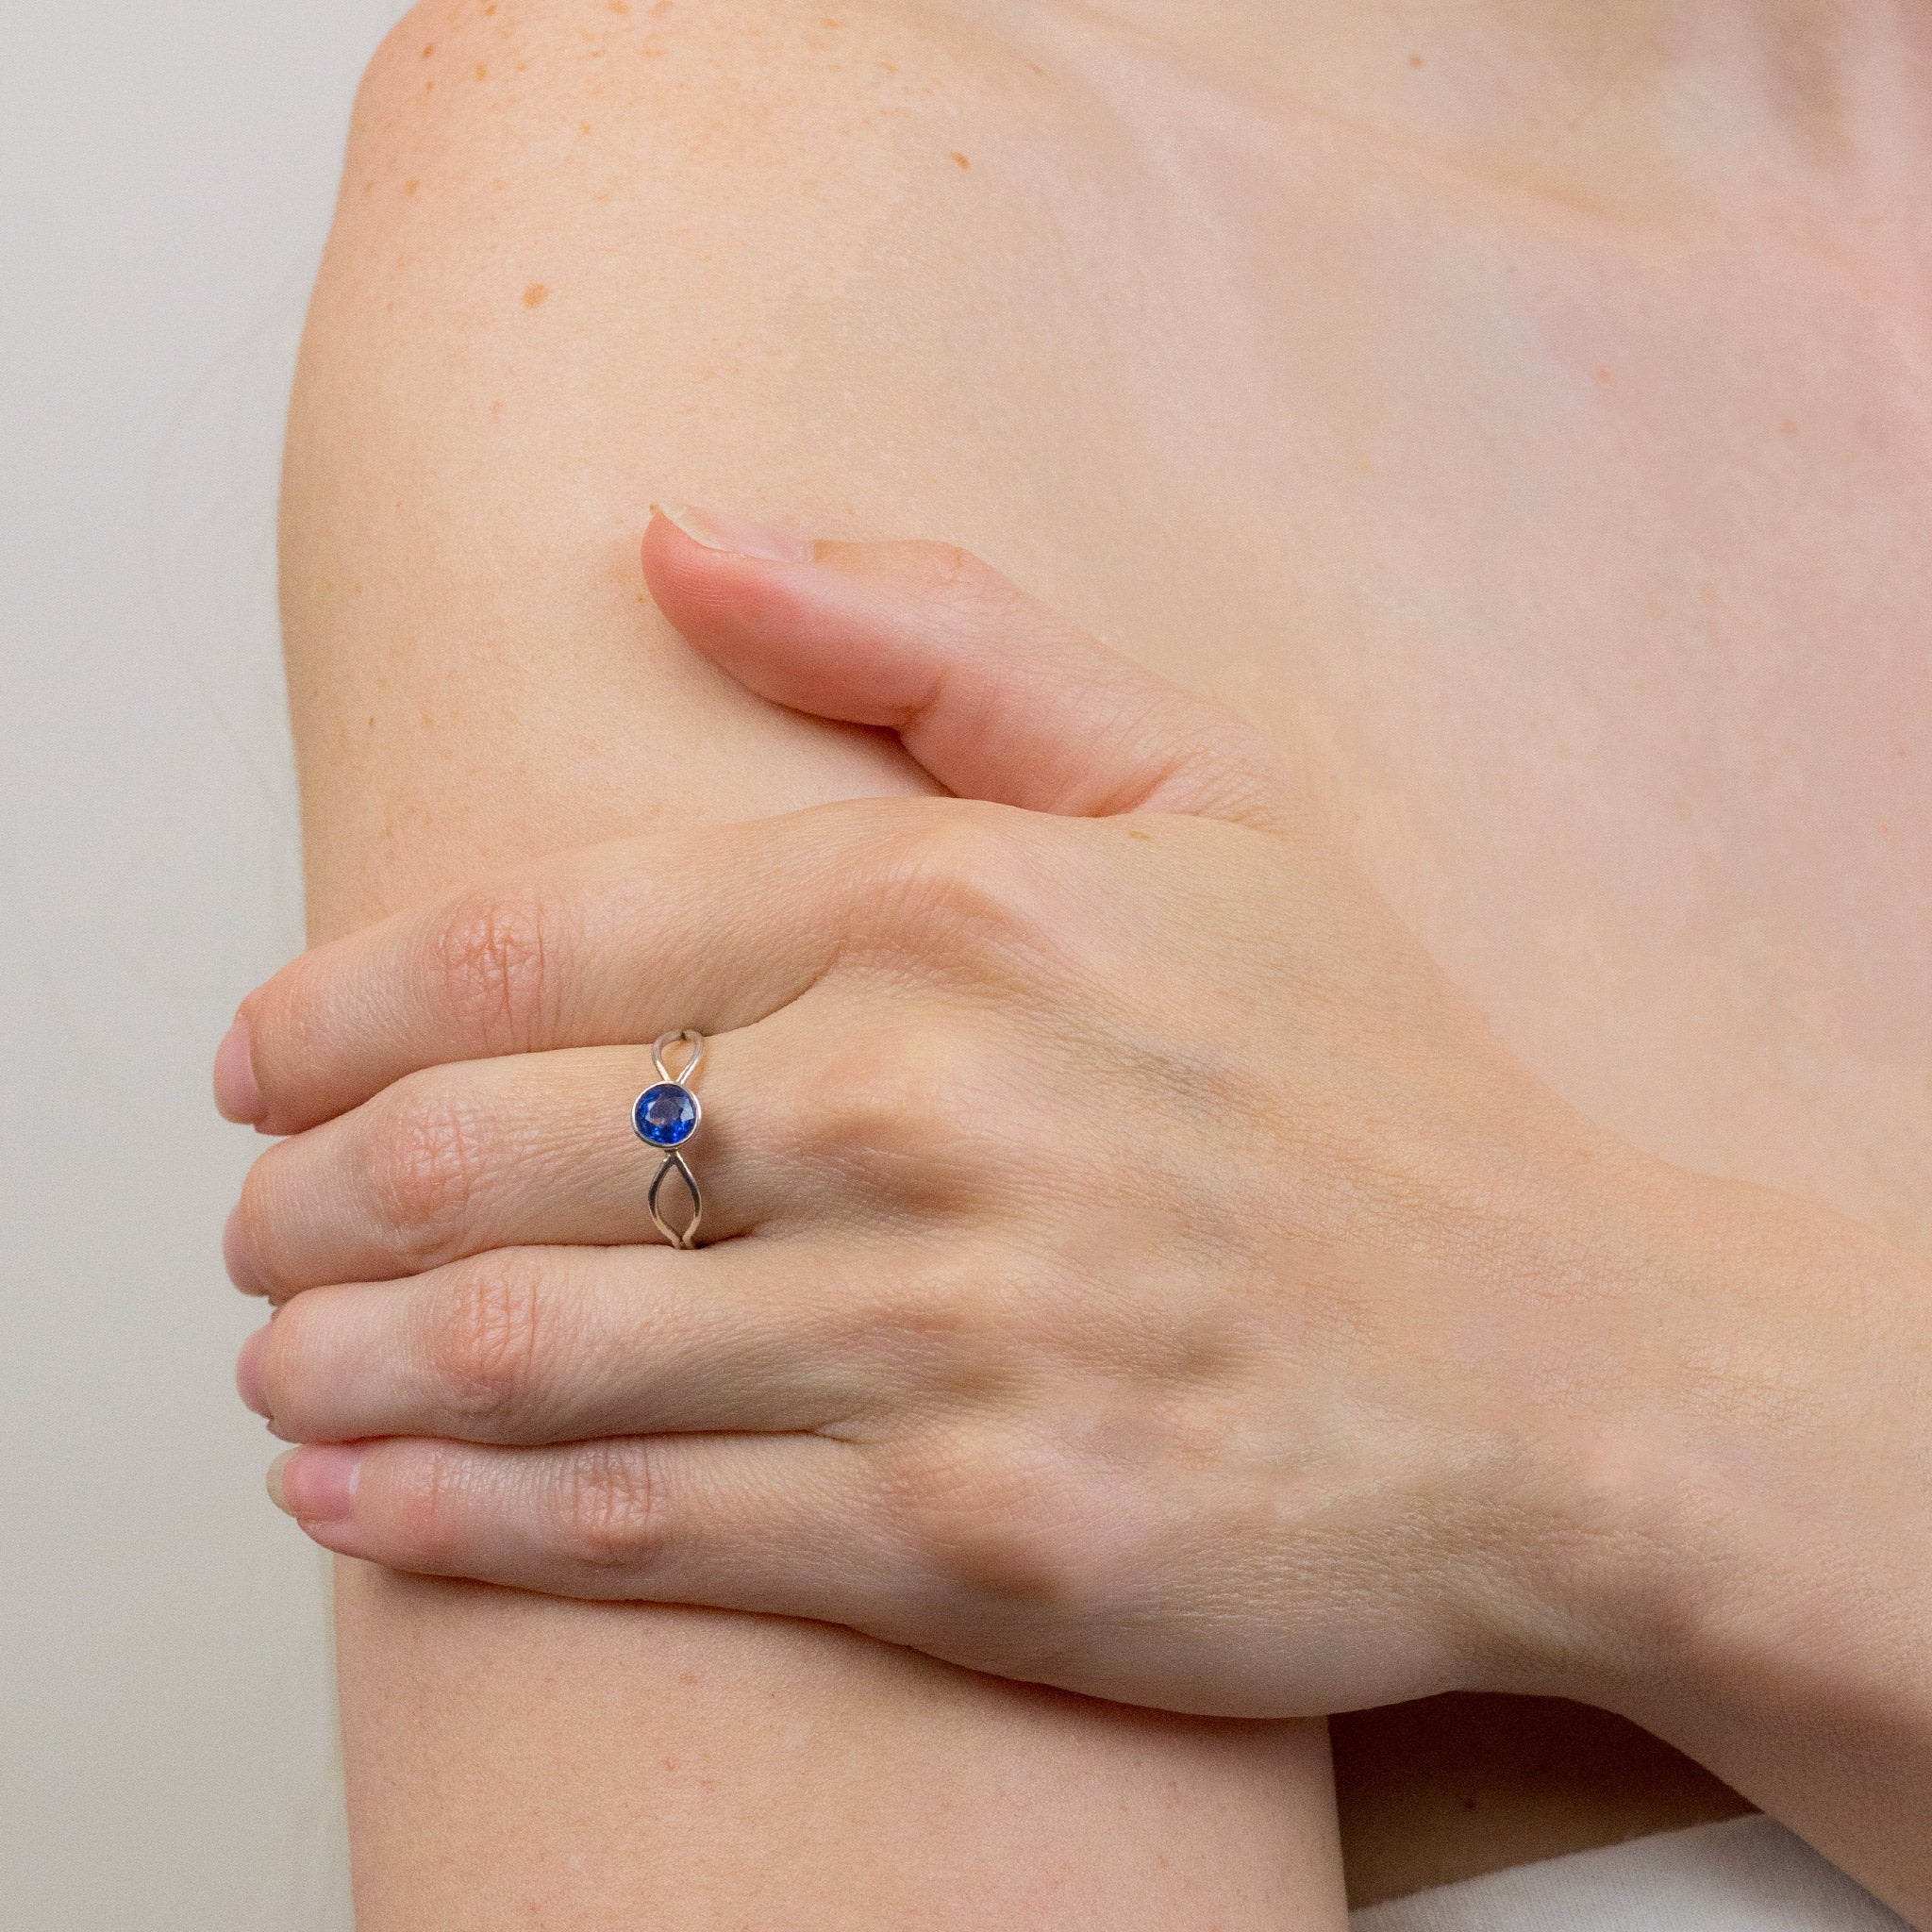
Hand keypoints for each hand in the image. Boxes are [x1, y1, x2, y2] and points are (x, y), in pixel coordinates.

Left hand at [218, 512, 1931, 1747]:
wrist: (1582, 1378)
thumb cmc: (1377, 1086)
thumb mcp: (1205, 788)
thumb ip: (937, 638)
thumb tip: (679, 538)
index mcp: (965, 908)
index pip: (546, 943)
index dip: (346, 1007)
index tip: (261, 1059)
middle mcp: (936, 1109)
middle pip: (499, 1151)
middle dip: (315, 1195)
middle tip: (255, 1224)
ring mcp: (954, 1337)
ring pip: (538, 1350)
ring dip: (348, 1361)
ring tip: (272, 1364)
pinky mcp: (978, 1541)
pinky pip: (646, 1530)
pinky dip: (462, 1521)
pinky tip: (358, 1507)